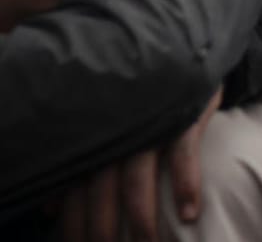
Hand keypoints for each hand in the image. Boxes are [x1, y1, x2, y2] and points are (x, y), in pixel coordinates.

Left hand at [59, 88, 220, 241]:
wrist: (180, 59)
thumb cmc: (139, 107)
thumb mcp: (106, 135)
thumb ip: (78, 170)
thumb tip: (49, 210)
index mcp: (92, 143)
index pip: (74, 195)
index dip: (75, 228)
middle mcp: (114, 136)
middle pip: (101, 193)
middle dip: (105, 230)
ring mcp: (148, 126)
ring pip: (136, 179)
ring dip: (143, 217)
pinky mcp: (182, 115)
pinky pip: (182, 154)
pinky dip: (185, 184)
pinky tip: (189, 212)